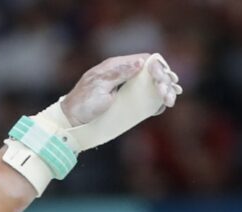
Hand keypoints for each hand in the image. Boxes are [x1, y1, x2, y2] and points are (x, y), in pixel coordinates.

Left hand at [60, 54, 180, 127]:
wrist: (71, 120)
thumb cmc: (83, 103)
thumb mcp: (100, 86)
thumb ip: (119, 73)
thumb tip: (140, 62)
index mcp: (117, 66)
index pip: (146, 60)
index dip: (159, 68)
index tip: (164, 81)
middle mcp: (123, 74)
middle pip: (152, 72)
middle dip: (164, 81)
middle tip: (169, 96)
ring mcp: (125, 88)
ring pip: (151, 84)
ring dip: (164, 90)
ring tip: (170, 101)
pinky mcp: (126, 101)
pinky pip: (146, 98)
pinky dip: (156, 100)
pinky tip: (162, 105)